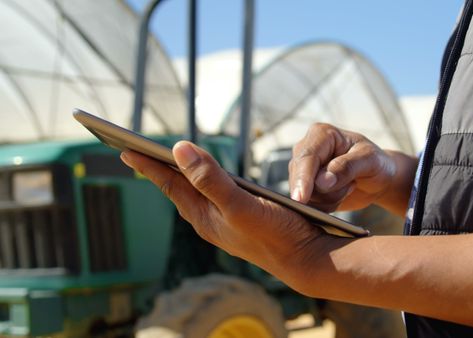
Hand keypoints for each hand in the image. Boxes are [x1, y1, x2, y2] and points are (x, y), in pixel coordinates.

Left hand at [120, 141, 329, 284]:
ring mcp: (225, 223)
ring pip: (194, 195)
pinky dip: (202, 184)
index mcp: (205, 217)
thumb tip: (179, 150)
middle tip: (137, 153)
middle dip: (158, 170)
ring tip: (165, 163)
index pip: (170, 184)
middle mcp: (210, 221)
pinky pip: (211, 199)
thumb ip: (210, 179)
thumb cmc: (277, 233)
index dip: (148, 165)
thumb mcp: (241, 205)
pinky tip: (207, 181)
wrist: (306, 260)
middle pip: (177, 189)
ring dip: (179, 177)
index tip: (126, 148)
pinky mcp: (241, 222)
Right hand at [289, 123, 414, 214]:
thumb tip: (321, 181)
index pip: (306, 158)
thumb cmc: (377, 163)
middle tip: (352, 186)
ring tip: (349, 186)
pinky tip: (342, 195)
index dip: (303, 179)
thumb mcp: (370, 161)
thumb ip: (347, 167)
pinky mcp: (305, 187)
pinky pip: (308, 204)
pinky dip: (326, 206)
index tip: (301, 198)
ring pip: (305, 194)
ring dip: (329, 199)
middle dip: (326, 191)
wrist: (379, 178)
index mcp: (321, 134)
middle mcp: (306, 149)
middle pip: (300, 178)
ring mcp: (302, 169)